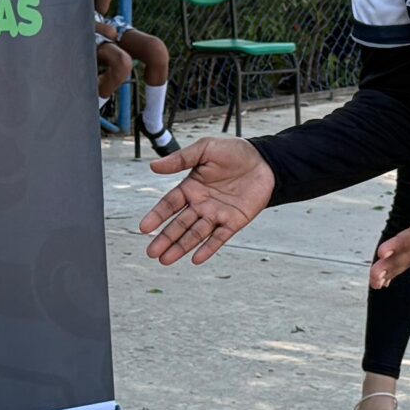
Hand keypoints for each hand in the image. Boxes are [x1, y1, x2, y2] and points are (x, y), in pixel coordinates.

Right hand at [140, 137, 273, 264]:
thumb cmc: (234, 152)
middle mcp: (201, 204)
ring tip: (165, 260)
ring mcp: (217, 214)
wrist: (265, 160)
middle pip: (179, 224)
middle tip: (151, 253)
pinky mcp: (234, 222)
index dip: (157, 216)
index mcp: (191, 188)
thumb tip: (153, 166)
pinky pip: (219, 237)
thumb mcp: (205, 149)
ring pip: (195, 234)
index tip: (144, 228)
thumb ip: (180, 159)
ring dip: (181, 247)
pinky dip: (208, 248)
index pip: (169, 205)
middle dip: (165, 239)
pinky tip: (196, 259)